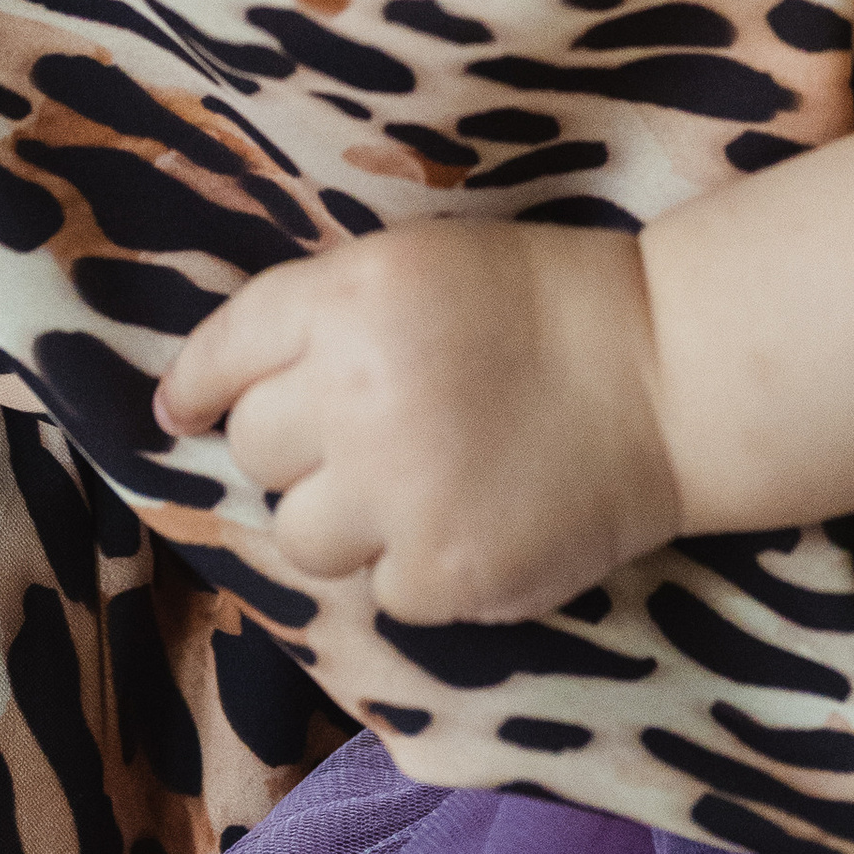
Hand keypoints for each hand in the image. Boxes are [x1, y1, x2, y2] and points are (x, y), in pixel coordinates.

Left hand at [157, 220, 685, 623]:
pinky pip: (376, 589)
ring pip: (297, 534)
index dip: (198, 385)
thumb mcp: (425, 264)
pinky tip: (470, 518)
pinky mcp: (437, 573)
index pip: (227, 348)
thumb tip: (204, 394)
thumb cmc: (545, 304)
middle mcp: (357, 388)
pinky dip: (413, 566)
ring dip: (343, 518)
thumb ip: (325, 314)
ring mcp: (395, 489)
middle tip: (371, 433)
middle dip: (300, 446)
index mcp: (354, 293)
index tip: (186, 412)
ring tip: (417, 485)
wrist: (667, 373)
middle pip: (255, 448)